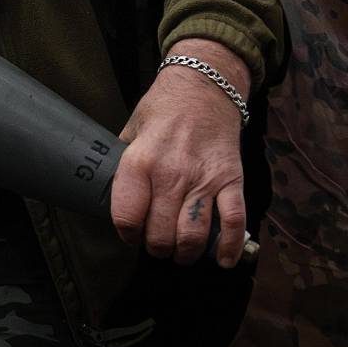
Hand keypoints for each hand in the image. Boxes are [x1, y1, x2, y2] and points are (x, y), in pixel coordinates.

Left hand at [109, 38, 249, 267]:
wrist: (205, 86)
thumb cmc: (163, 109)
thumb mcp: (130, 132)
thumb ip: (123, 166)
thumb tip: (115, 198)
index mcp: (139, 163)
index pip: (127, 218)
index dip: (127, 235)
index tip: (132, 234)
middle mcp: (170, 175)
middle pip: (160, 234)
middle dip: (157, 248)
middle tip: (158, 244)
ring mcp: (203, 180)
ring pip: (192, 235)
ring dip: (186, 253)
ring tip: (182, 251)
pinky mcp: (232, 180)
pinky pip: (233, 222)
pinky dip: (229, 247)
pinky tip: (222, 260)